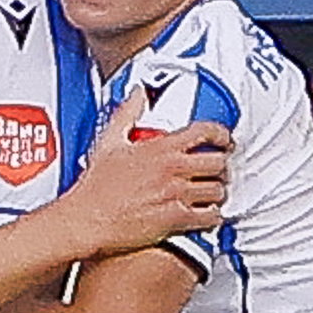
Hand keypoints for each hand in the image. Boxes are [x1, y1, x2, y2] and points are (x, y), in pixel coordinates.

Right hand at [56, 120, 230, 257]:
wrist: (87, 219)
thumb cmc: (96, 186)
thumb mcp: (109, 142)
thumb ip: (128, 113)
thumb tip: (138, 92)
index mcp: (161, 148)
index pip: (206, 132)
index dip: (223, 135)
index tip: (225, 141)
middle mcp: (173, 169)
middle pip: (219, 163)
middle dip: (222, 167)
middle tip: (218, 171)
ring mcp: (176, 195)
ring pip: (218, 190)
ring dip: (218, 193)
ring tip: (211, 195)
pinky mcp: (175, 219)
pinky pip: (210, 217)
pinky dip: (213, 216)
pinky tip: (207, 215)